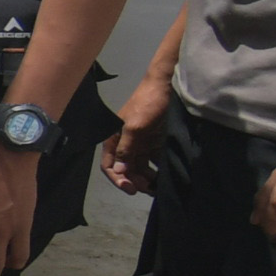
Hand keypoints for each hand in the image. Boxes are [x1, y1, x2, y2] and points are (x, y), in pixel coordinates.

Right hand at [102, 73, 172, 195]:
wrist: (166, 86)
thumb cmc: (147, 104)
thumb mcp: (135, 127)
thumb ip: (125, 149)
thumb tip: (118, 171)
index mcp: (114, 139)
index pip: (109, 166)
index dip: (118, 179)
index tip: (131, 189)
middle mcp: (125, 144)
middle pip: (125, 170)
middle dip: (134, 181)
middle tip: (147, 189)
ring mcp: (140, 144)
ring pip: (140, 168)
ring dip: (146, 179)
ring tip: (157, 186)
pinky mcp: (154, 143)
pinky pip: (154, 161)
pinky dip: (158, 170)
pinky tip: (166, 177)